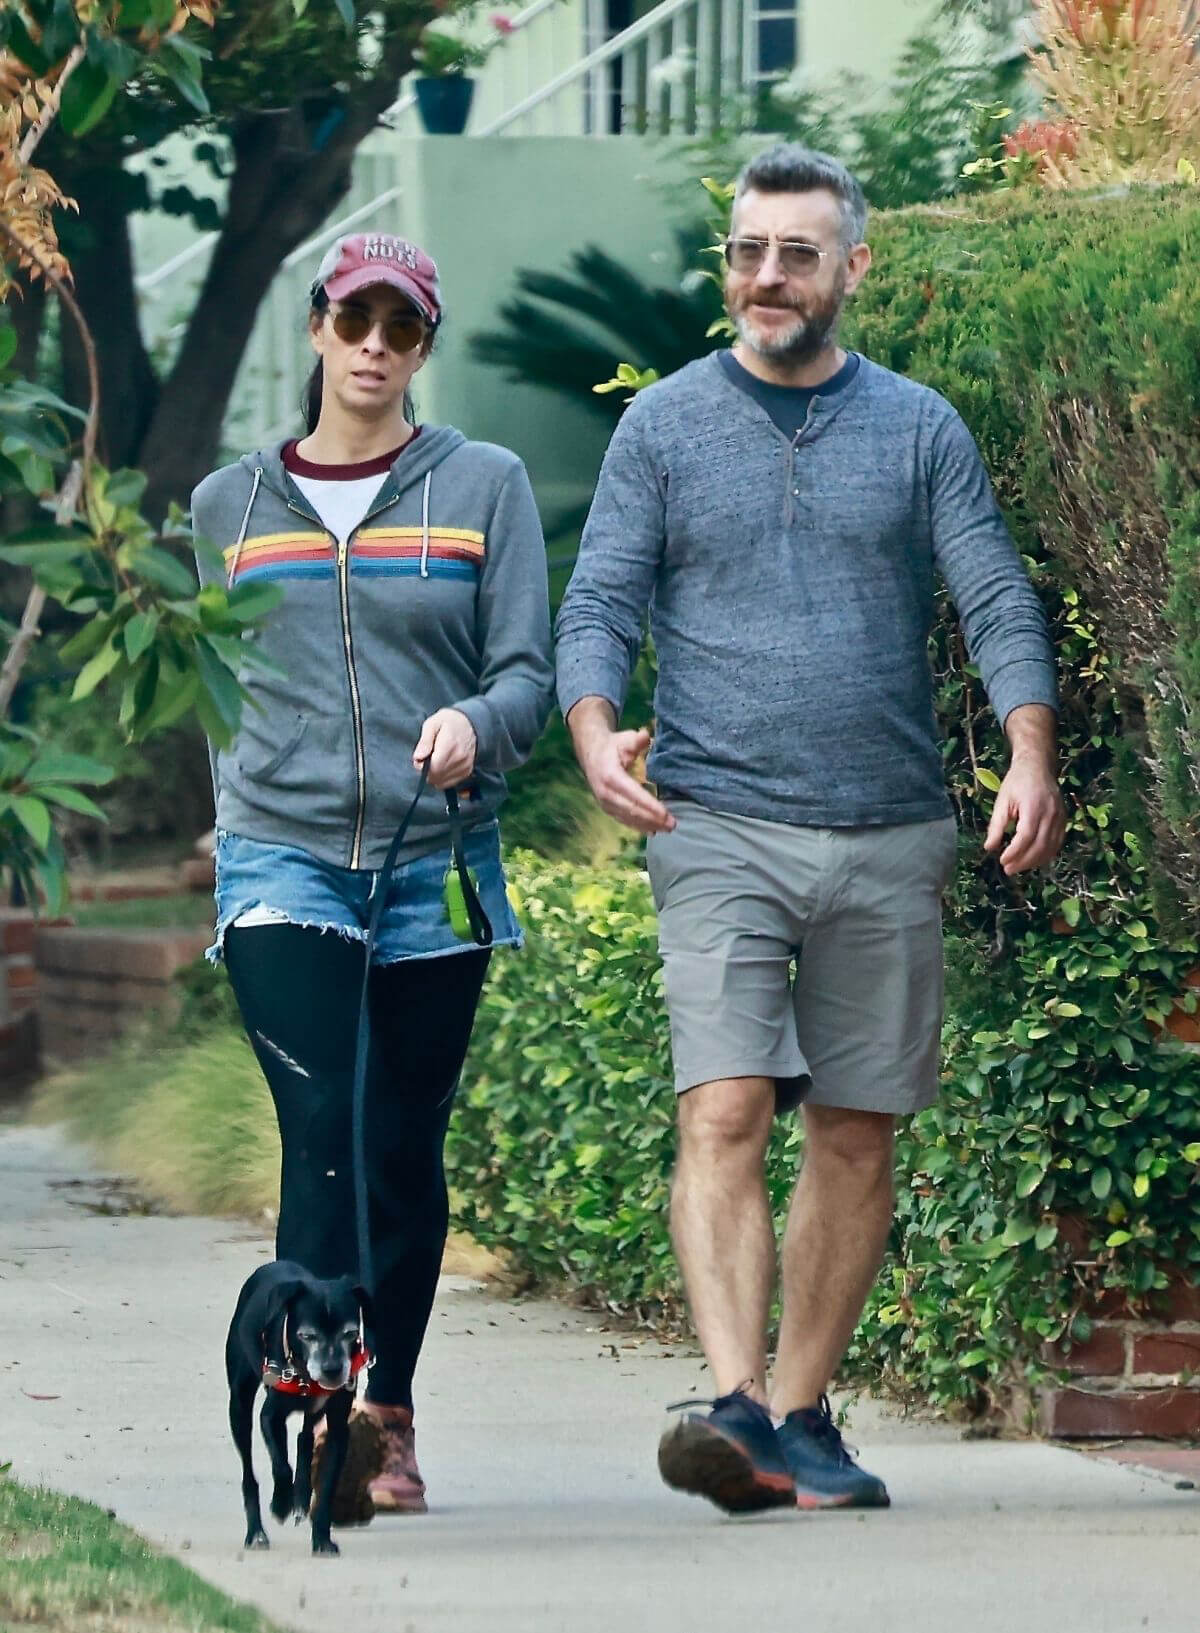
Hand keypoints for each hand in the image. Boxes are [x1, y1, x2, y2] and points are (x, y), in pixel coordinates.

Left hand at [413, 708, 476, 790]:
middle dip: (426, 771)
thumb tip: (418, 757)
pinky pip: (450, 783)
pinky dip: (442, 777)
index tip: (419, 759)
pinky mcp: (467, 771)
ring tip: (435, 761)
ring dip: (434, 775)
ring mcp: (465, 765)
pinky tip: (442, 766)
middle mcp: (460, 757)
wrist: (469, 723)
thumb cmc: (448, 722)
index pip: (433, 768)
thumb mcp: (432, 724)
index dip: (421, 766)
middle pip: (436, 776)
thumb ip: (424, 742)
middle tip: (425, 758)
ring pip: (442, 782)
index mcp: (450, 745)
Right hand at [572, 710, 675, 835]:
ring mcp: (605, 802)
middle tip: (673, 825)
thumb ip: (636, 740)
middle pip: (632, 810)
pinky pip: (623, 820)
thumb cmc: (613, 745)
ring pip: (628, 818)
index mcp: (610, 776)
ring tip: (666, 829)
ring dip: (648, 825)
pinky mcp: (607, 807)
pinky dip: (638, 827)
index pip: (633, 794)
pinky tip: (652, 831)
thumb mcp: (624, 738)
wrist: (591, 753)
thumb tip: (646, 736)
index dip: (650, 806)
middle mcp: (605, 793)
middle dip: (653, 819)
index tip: (666, 814)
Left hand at [984, 752, 1065, 874]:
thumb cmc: (1017, 782)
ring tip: (1018, 867)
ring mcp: (1060, 817)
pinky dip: (1046, 855)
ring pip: (1051, 847)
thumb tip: (989, 848)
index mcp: (1034, 807)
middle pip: (1040, 846)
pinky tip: (1033, 860)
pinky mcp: (1064, 820)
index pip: (1026, 837)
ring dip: (1035, 861)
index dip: (1015, 852)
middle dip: (1024, 862)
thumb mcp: (1002, 801)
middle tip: (1008, 870)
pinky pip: (1057, 842)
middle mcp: (1051, 814)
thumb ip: (997, 825)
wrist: (1038, 766)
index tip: (1002, 861)